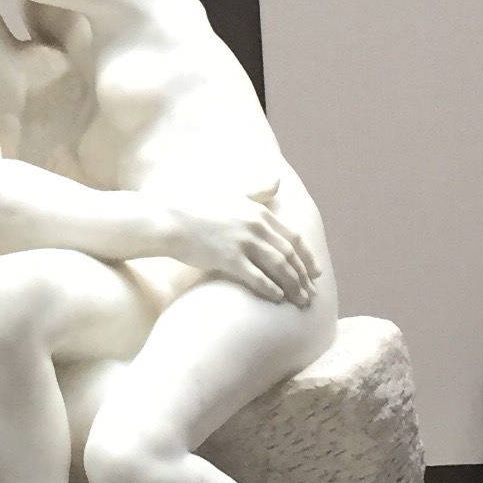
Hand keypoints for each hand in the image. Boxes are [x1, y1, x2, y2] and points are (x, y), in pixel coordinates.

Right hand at [160, 194, 320, 308]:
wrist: (168, 220)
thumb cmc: (196, 207)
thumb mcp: (231, 195)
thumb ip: (257, 192)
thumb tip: (278, 181)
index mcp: (259, 211)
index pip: (293, 238)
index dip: (307, 258)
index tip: (315, 273)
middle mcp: (256, 226)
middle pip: (289, 255)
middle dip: (304, 277)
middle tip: (312, 294)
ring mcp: (243, 242)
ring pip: (279, 268)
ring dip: (293, 286)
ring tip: (300, 301)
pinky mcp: (228, 258)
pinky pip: (257, 278)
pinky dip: (271, 289)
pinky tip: (278, 299)